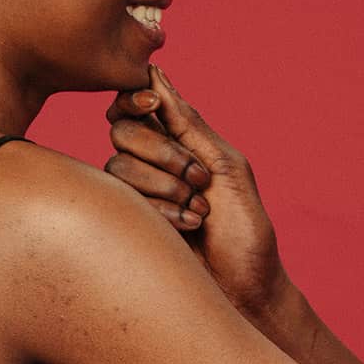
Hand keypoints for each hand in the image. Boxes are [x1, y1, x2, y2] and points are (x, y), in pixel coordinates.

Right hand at [104, 66, 288, 316]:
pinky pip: (120, 200)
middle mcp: (152, 165)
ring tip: (199, 212)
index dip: (137, 99)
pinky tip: (189, 229)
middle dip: (164, 154)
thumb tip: (157, 74)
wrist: (245, 289)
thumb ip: (188, 124)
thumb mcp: (226, 167)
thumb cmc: (246, 231)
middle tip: (200, 179)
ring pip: (118, 167)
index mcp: (180, 143)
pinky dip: (162, 212)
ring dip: (166, 188)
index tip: (152, 104)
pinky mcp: (124, 224)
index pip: (139, 105)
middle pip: (123, 132)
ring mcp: (135, 196)